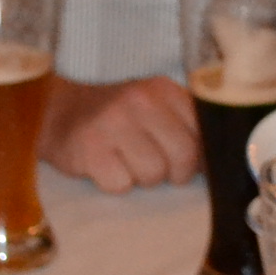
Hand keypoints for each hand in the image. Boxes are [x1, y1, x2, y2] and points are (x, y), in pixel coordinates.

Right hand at [43, 76, 199, 191]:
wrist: (57, 112)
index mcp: (164, 89)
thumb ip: (187, 125)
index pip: (204, 133)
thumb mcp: (154, 108)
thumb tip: (218, 162)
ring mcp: (113, 123)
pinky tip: (104, 165)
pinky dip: (114, 183)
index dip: (200, 156)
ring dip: (141, 178)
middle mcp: (140, 100)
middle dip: (173, 172)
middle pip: (184, 157)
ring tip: (125, 161)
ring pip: (153, 174)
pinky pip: (121, 184)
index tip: (185, 161)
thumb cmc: (116, 118)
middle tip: (155, 166)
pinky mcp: (89, 148)